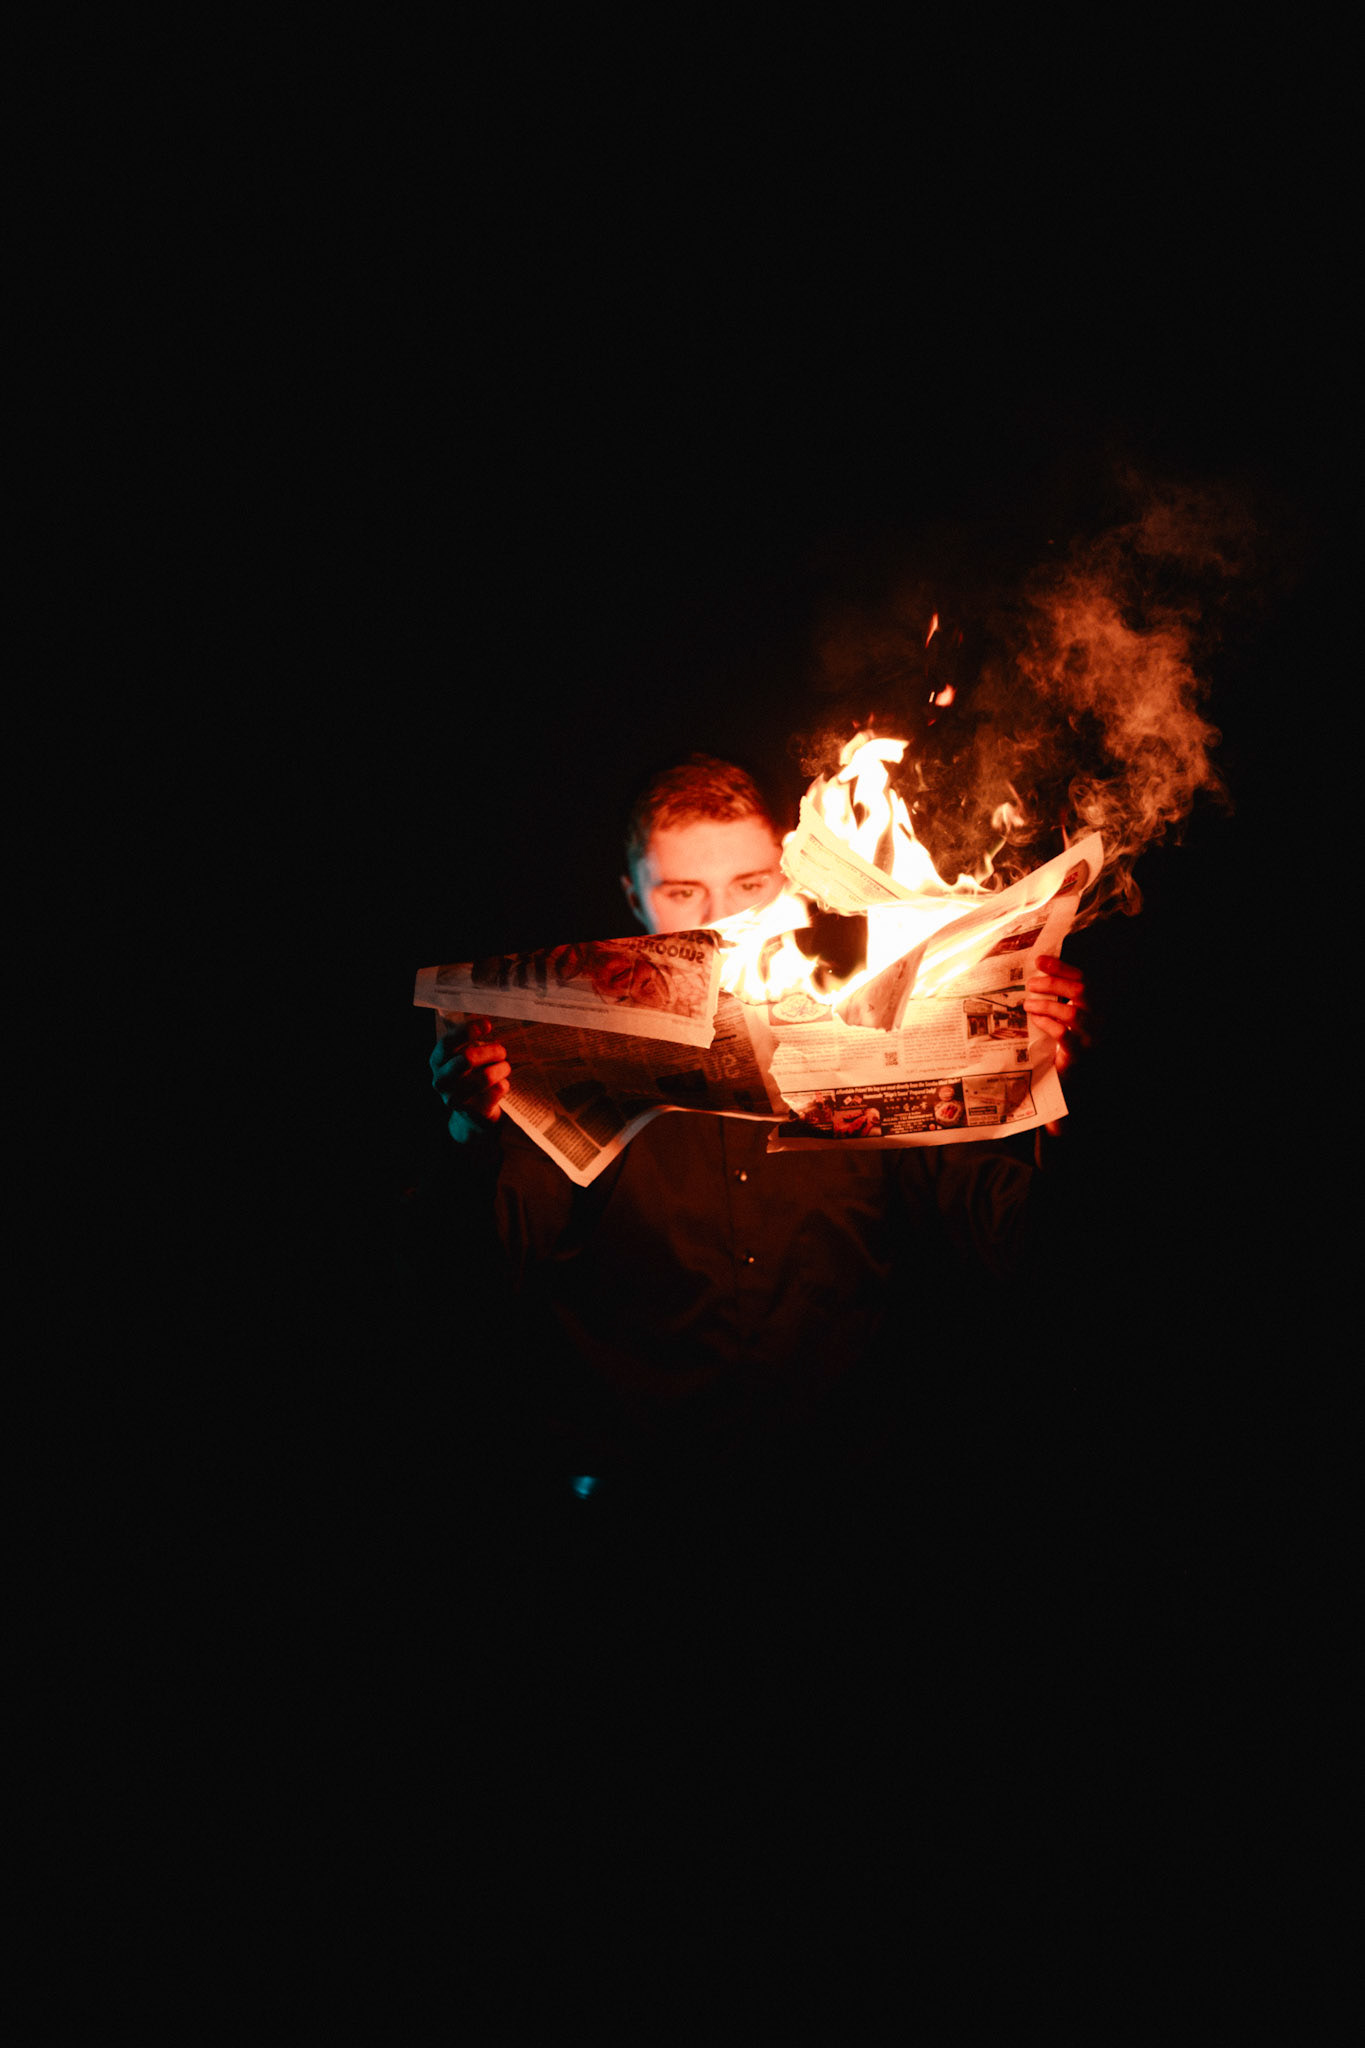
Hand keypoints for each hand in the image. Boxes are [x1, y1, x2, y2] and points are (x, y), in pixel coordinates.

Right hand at [430, 1017, 510, 1139]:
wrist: (474, 1113)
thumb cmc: (472, 1075)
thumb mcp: (467, 1057)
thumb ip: (472, 1042)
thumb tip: (489, 1026)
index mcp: (437, 1061)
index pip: (448, 1042)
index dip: (467, 1031)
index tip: (487, 1025)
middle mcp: (441, 1080)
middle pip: (467, 1058)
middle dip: (490, 1051)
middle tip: (502, 1051)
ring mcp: (455, 1098)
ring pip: (485, 1076)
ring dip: (501, 1068)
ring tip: (505, 1066)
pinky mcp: (474, 1112)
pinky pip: (497, 1090)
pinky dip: (504, 1084)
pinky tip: (502, 1083)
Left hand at [1023, 956, 1093, 1136]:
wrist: (1070, 1081)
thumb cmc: (1063, 1043)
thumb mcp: (1061, 1015)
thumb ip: (1055, 996)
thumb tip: (1035, 972)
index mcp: (1096, 1005)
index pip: (1084, 978)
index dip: (1062, 967)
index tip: (1039, 960)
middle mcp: (1100, 1019)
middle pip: (1082, 990)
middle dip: (1054, 982)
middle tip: (1031, 984)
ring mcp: (1093, 1037)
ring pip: (1072, 1012)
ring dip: (1046, 1005)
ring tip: (1028, 1004)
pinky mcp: (1080, 1054)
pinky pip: (1064, 1034)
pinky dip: (1047, 1023)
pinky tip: (1035, 1021)